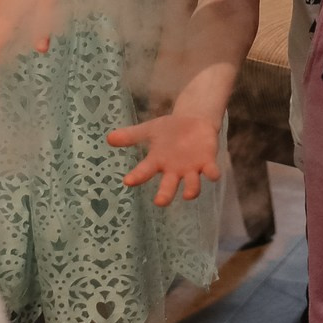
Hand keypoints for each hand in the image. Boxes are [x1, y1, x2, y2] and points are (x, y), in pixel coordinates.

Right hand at [105, 110, 222, 205]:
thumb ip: (131, 136)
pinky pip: (210, 171)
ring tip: (188, 195)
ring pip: (192, 185)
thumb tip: (109, 137)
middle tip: (159, 202)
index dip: (137, 177)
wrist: (194, 121)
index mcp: (158, 162)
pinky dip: (212, 174)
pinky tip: (213, 174)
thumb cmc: (169, 130)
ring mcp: (191, 169)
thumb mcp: (149, 130)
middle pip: (168, 187)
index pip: (145, 172)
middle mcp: (174, 171)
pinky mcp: (207, 162)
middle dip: (165, 195)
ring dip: (191, 190)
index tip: (127, 181)